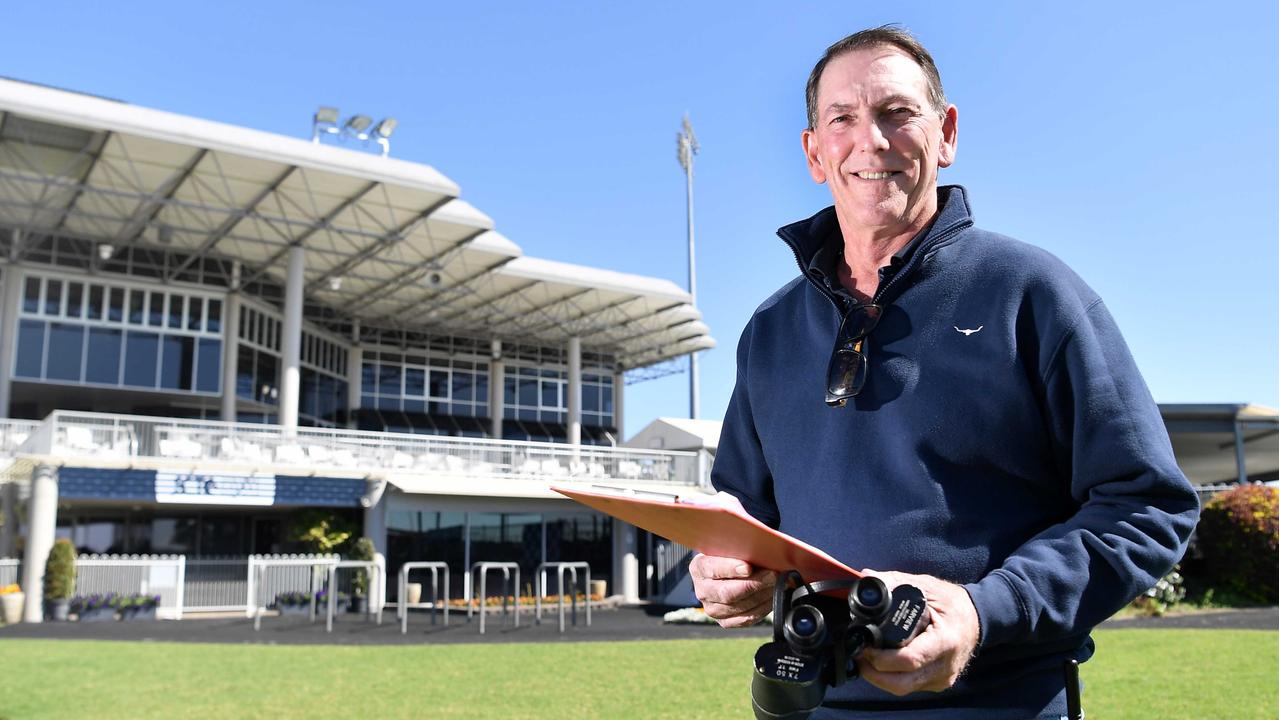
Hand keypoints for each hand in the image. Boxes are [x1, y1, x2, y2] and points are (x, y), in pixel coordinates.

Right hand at [689, 553, 775, 627]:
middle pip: (726, 592)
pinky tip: (772, 596)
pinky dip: (762, 608)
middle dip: (753, 584)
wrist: (728, 573)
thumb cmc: (731, 556)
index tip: (748, 567)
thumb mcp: (730, 547)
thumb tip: (762, 552)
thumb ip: (741, 548)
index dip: (731, 568)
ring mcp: (713, 609)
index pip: (713, 569)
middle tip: (772, 575)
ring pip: (739, 606)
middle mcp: (702, 591)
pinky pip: (746, 619)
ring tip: (777, 584)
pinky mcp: (726, 622)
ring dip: (762, 595)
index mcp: (699, 568)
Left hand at [856, 569, 979, 695]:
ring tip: (867, 658)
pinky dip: (892, 677)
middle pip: (901, 683)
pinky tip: (884, 662)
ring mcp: (943, 678)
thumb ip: (895, 581)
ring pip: (903, 688)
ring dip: (879, 677)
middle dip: (874, 673)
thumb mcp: (926, 586)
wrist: (977, 618)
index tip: (864, 645)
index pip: (909, 659)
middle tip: (859, 654)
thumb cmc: (952, 603)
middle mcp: (945, 666)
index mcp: (945, 641)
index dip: (881, 657)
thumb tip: (867, 576)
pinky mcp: (939, 683)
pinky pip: (910, 686)